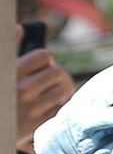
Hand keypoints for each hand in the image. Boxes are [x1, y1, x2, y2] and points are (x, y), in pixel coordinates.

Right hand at [15, 25, 74, 153]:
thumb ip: (7, 46)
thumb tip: (20, 27)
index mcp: (12, 71)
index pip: (44, 56)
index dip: (45, 60)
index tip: (42, 65)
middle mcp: (22, 89)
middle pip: (57, 73)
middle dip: (56, 74)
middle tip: (52, 79)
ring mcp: (31, 109)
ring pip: (63, 91)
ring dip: (62, 90)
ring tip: (55, 91)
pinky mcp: (37, 126)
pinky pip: (60, 110)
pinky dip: (59, 107)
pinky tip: (51, 106)